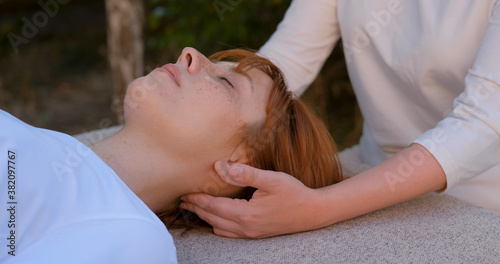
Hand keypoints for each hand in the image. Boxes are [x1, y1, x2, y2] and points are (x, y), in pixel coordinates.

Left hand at [180, 161, 326, 237]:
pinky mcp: (256, 234)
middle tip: (182, 200)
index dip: (197, 199)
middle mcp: (245, 227)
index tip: (184, 193)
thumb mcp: (272, 179)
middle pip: (212, 218)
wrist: (313, 212)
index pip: (213, 207)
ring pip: (219, 228)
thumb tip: (224, 167)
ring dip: (206, 218)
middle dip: (197, 209)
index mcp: (245, 214)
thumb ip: (247, 174)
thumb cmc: (294, 193)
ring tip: (196, 208)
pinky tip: (216, 219)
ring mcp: (251, 233)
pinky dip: (218, 226)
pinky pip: (230, 234)